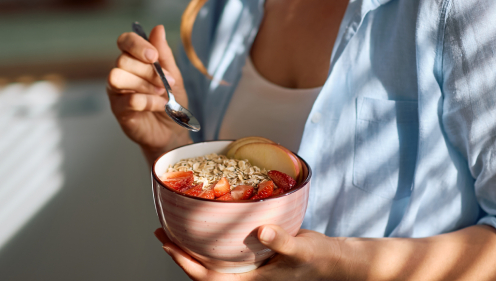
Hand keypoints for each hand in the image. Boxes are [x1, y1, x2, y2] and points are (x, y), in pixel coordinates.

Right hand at [107, 25, 190, 158]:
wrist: (173, 130)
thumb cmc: (172, 100)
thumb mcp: (173, 74)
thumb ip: (164, 54)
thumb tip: (158, 28)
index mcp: (134, 59)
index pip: (125, 41)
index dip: (137, 45)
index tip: (154, 56)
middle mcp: (121, 72)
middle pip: (122, 60)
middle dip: (148, 71)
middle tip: (166, 82)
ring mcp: (117, 91)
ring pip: (117, 76)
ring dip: (144, 84)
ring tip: (161, 94)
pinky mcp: (118, 110)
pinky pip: (128, 99)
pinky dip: (148, 102)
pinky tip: (160, 105)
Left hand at [154, 226, 347, 280]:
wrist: (334, 260)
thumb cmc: (318, 260)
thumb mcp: (301, 250)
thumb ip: (282, 241)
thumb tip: (264, 232)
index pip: (208, 277)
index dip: (185, 263)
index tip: (168, 245)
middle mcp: (245, 276)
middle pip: (203, 269)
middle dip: (180, 252)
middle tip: (161, 230)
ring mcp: (249, 266)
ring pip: (213, 260)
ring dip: (193, 246)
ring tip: (175, 226)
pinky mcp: (255, 254)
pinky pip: (227, 250)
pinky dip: (213, 238)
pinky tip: (207, 221)